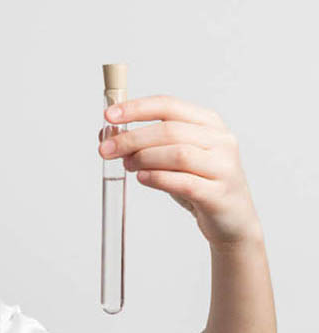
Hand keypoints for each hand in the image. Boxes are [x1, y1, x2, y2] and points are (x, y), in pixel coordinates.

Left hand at [98, 94, 263, 247]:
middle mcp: (220, 140)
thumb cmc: (199, 184)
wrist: (232, 220)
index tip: (109, 116)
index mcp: (208, 123)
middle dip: (132, 138)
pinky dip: (158, 178)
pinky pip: (184, 182)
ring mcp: (223, 167)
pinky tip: (142, 178)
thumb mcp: (172, 159)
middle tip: (106, 150)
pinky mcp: (219, 193)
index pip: (169, 106)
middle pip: (170, 130)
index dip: (137, 109)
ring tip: (127, 166)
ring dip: (144, 158)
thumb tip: (106, 135)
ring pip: (178, 153)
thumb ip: (144, 145)